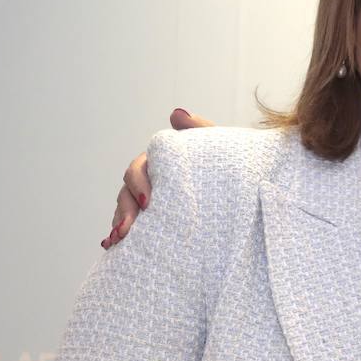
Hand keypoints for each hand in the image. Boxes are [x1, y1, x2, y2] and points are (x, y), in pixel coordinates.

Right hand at [103, 109, 213, 248]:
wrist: (246, 188)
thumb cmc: (227, 164)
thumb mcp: (217, 146)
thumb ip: (199, 129)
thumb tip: (175, 114)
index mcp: (160, 163)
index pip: (138, 170)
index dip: (139, 184)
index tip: (149, 203)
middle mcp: (151, 182)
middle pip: (127, 193)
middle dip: (125, 210)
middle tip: (128, 228)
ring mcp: (153, 202)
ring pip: (126, 211)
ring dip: (119, 224)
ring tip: (118, 240)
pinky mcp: (157, 221)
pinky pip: (134, 227)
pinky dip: (122, 235)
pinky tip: (114, 246)